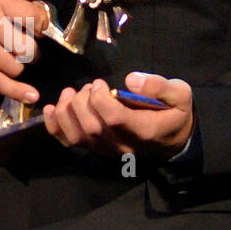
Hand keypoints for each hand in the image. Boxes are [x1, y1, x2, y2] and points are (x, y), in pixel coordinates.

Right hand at [0, 0, 51, 102]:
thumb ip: (17, 2)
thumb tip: (45, 9)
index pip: (35, 18)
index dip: (39, 29)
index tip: (33, 33)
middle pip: (28, 47)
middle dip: (27, 54)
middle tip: (17, 51)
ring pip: (15, 66)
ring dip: (11, 68)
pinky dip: (16, 90)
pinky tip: (29, 95)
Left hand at [43, 70, 194, 158]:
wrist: (173, 139)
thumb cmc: (174, 113)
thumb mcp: (180, 94)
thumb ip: (160, 86)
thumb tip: (131, 79)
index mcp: (143, 130)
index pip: (113, 118)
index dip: (100, 99)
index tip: (101, 83)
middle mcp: (122, 145)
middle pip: (92, 128)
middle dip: (82, 102)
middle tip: (88, 87)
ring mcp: (108, 150)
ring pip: (77, 138)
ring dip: (66, 112)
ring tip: (70, 93)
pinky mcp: (97, 149)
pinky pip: (71, 143)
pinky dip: (55, 127)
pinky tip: (50, 109)